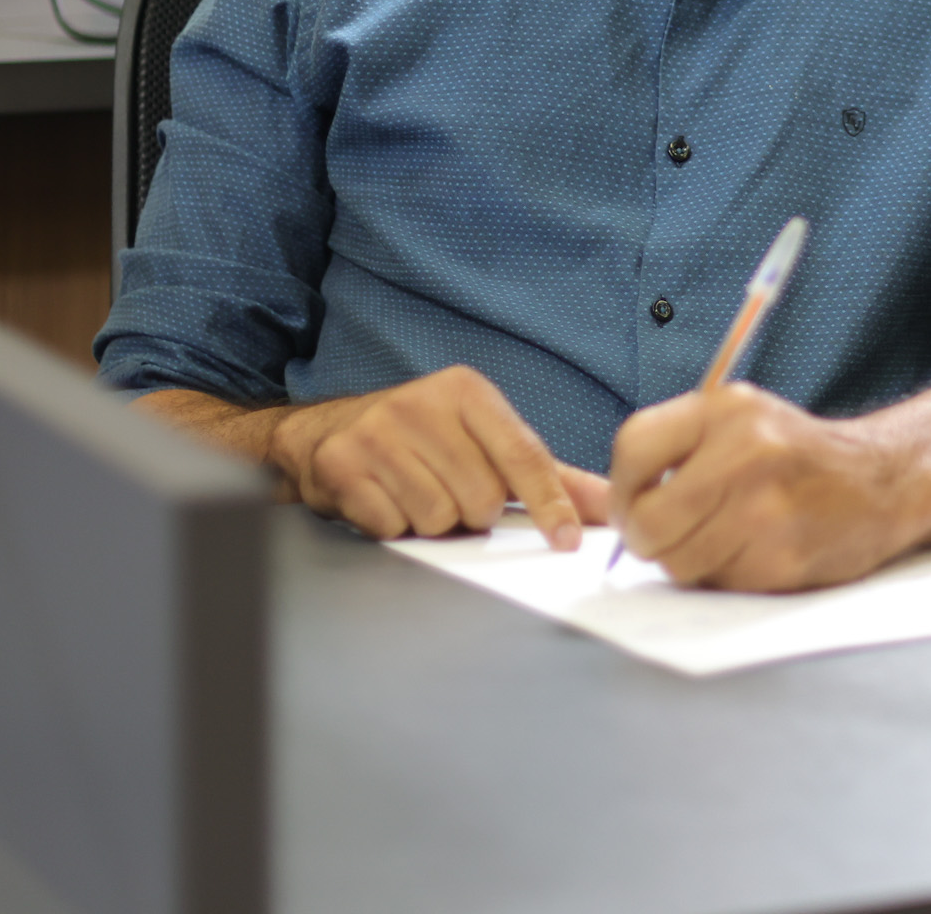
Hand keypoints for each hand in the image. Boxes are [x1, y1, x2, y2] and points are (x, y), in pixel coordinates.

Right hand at [273, 365, 609, 547]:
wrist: (322, 432)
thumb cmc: (418, 440)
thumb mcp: (482, 440)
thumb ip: (547, 473)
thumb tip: (608, 504)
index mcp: (465, 391)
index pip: (523, 454)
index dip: (550, 503)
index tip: (568, 540)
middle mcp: (421, 403)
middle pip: (481, 498)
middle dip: (471, 512)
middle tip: (449, 493)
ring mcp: (377, 432)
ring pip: (438, 517)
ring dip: (431, 522)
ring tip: (414, 494)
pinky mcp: (341, 464)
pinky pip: (392, 525)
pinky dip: (392, 526)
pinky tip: (383, 500)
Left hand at [608, 383, 930, 592]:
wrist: (887, 479)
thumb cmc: (799, 456)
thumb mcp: (742, 420)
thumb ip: (680, 448)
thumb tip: (605, 504)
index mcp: (727, 411)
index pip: (633, 447)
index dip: (621, 488)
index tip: (634, 504)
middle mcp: (745, 454)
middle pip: (647, 521)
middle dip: (647, 540)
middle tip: (666, 537)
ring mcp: (766, 510)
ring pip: (678, 562)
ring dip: (687, 562)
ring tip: (720, 541)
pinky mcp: (783, 558)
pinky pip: (718, 584)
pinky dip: (725, 578)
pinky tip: (753, 553)